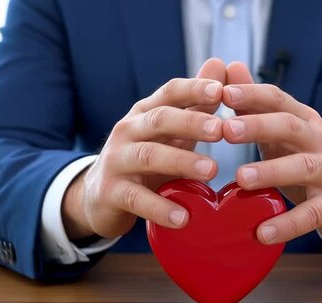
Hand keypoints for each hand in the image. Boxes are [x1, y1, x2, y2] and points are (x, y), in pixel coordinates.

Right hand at [62, 59, 225, 240]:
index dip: (193, 89)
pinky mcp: (110, 192)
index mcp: (146, 113)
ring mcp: (116, 161)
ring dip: (181, 162)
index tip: (220, 90)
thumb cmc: (145, 159)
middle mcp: (128, 130)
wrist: (99, 196)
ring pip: (148, 156)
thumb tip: (221, 66)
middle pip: (159, 120)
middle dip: (191, 123)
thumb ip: (196, 103)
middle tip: (222, 130)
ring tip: (211, 171)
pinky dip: (160, 207)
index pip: (170, 92)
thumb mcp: (170, 132)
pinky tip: (183, 217)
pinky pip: (136, 199)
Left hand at [221, 62, 321, 244]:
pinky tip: (262, 232)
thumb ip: (258, 105)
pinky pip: (311, 214)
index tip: (222, 92)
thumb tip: (231, 66)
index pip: (279, 99)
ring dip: (270, 172)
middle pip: (291, 127)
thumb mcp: (287, 132)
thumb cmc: (311, 160)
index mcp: (304, 120)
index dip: (252, 94)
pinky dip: (287, 224)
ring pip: (302, 167)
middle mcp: (320, 141)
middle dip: (258, 126)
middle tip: (225, 130)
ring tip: (240, 179)